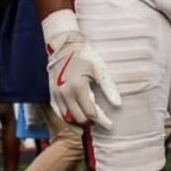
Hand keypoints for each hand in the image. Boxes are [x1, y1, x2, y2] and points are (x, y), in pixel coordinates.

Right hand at [43, 11, 120, 129]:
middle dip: (91, 120)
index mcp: (79, 87)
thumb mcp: (99, 69)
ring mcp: (57, 93)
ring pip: (68, 117)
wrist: (64, 45)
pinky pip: (60, 112)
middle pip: (80, 118)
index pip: (91, 113)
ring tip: (88, 114)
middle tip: (100, 117)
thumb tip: (118, 104)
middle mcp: (66, 93)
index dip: (103, 120)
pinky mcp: (52, 92)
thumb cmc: (84, 55)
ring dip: (79, 118)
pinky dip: (68, 115)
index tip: (110, 125)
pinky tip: (76, 112)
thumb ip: (108, 88)